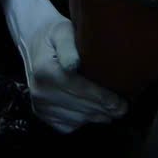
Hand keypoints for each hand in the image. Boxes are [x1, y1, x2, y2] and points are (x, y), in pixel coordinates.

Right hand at [0, 0, 129, 131]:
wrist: (33, 41)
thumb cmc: (54, 33)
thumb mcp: (63, 30)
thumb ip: (69, 47)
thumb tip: (73, 66)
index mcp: (45, 71)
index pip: (79, 89)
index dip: (102, 98)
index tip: (121, 103)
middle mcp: (39, 92)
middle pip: (79, 108)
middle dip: (104, 110)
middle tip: (123, 109)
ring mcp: (38, 106)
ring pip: (75, 120)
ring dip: (95, 118)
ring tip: (113, 112)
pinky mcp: (40, 114)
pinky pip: (66, 126)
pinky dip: (82, 122)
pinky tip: (93, 113)